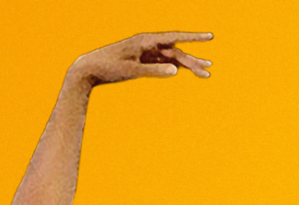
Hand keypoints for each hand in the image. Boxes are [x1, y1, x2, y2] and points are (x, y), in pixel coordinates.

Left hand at [72, 32, 212, 85]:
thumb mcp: (131, 71)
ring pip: (170, 59)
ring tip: (204, 74)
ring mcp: (145, 53)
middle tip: (209, 70)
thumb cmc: (108, 68)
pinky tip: (183, 72)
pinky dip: (172, 68)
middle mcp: (148, 44)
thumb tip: (176, 72)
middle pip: (176, 52)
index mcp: (146, 40)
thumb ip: (154, 71)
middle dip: (193, 61)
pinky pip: (161, 64)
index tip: (210, 37)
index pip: (175, 37)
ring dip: (186, 66)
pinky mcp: (140, 62)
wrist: (88, 69)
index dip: (194, 37)